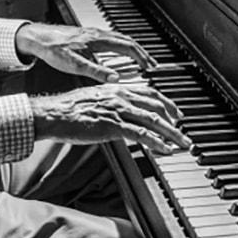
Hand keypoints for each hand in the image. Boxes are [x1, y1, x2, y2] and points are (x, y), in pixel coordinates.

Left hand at [15, 22, 154, 82]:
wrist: (37, 38)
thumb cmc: (53, 49)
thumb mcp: (74, 65)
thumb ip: (96, 72)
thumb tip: (115, 78)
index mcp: (98, 39)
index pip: (128, 47)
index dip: (142, 57)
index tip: (150, 67)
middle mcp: (98, 34)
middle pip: (128, 41)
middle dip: (142, 53)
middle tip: (151, 65)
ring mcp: (93, 33)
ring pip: (120, 39)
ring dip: (133, 49)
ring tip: (140, 60)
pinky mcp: (88, 36)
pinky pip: (112, 39)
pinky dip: (122, 47)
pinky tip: (118, 54)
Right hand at [30, 83, 191, 153]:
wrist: (53, 113)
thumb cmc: (68, 109)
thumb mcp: (94, 100)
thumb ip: (110, 104)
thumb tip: (120, 115)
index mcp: (116, 88)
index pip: (149, 92)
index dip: (166, 103)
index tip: (175, 113)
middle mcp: (120, 96)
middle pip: (156, 106)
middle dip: (174, 120)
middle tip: (184, 132)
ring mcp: (118, 110)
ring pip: (153, 120)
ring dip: (172, 134)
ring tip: (182, 144)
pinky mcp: (113, 125)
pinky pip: (141, 134)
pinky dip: (156, 142)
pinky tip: (165, 149)